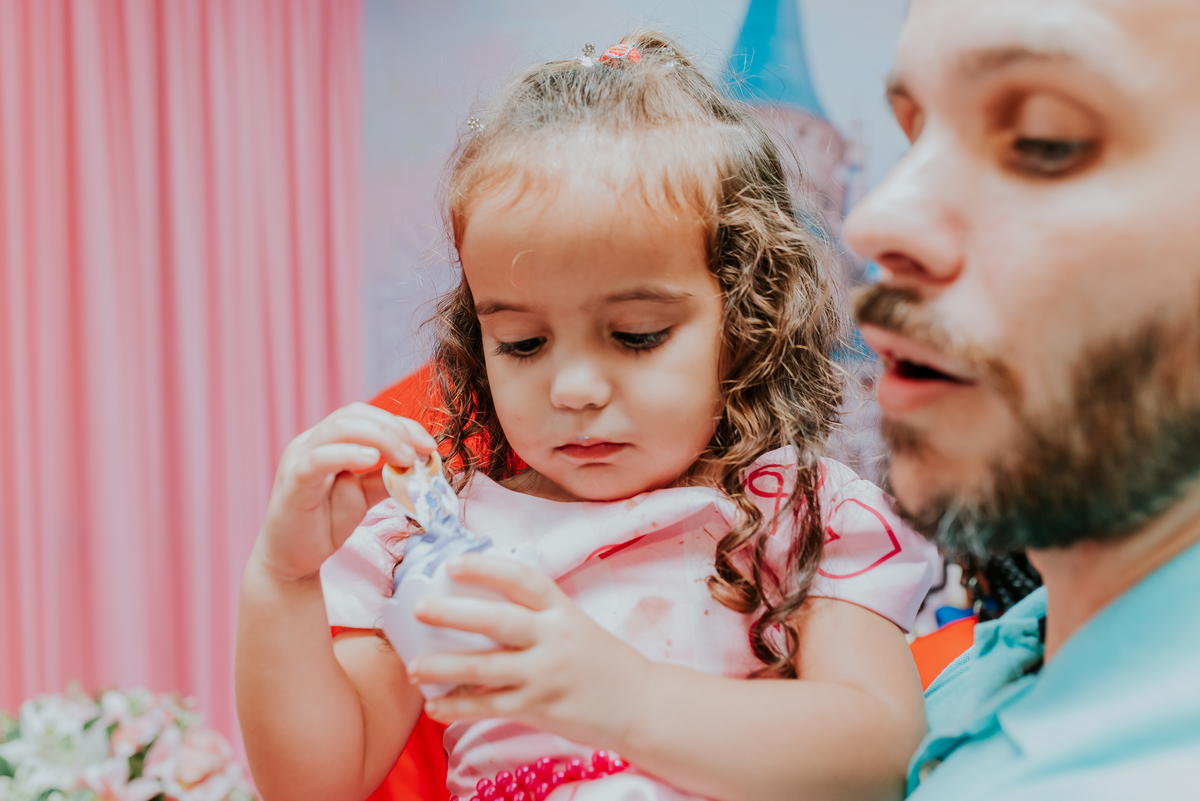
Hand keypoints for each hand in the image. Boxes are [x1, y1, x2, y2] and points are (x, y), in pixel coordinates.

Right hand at [253, 402, 437, 582]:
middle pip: (354, 415)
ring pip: (338, 428)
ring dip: (379, 437)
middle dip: (394, 428)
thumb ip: (387, 476)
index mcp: (327, 440)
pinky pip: (319, 459)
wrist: (292, 561)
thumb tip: (420, 463)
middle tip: (420, 452)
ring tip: (403, 457)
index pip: (366, 415)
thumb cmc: (324, 523)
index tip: (429, 445)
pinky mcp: (292, 481)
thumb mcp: (365, 494)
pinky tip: (371, 459)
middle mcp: (310, 442)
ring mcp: (298, 458)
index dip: (401, 424)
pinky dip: (347, 453)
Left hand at [407, 554, 652, 748]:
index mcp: (562, 610)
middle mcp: (553, 637)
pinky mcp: (540, 707)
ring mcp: (546, 674)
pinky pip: (490, 707)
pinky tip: (436, 707)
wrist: (640, 704)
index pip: (521, 579)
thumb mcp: (575, 625)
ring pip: (485, 667)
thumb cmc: (601, 661)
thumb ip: (537, 616)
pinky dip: (459, 708)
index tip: (453, 563)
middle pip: (496, 620)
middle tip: (420, 610)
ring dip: (444, 668)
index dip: (486, 568)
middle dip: (453, 614)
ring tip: (413, 669)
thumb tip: (482, 604)